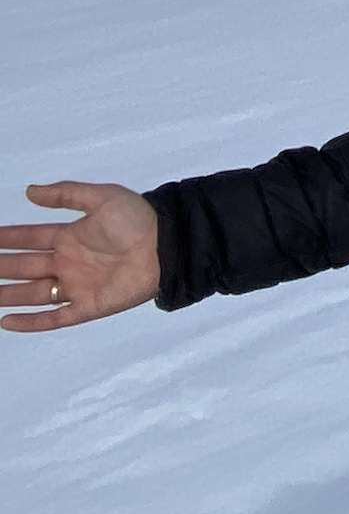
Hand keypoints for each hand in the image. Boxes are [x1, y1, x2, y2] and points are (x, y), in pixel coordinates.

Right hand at [0, 182, 160, 332]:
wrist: (167, 245)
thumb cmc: (138, 219)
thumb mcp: (102, 198)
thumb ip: (66, 195)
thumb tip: (29, 191)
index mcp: (70, 237)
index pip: (29, 238)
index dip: (7, 238)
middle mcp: (68, 263)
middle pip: (24, 267)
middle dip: (1, 266)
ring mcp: (76, 286)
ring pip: (32, 294)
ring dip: (7, 295)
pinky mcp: (88, 307)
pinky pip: (54, 318)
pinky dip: (31, 322)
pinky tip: (6, 321)